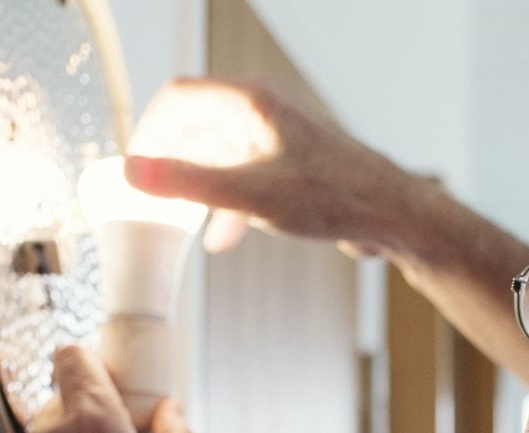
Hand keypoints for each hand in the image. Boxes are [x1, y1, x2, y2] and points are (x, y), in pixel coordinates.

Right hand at [122, 77, 428, 257]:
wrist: (393, 215)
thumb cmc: (333, 197)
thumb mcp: (250, 195)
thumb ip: (189, 184)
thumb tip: (134, 173)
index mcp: (252, 101)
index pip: (179, 98)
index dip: (149, 132)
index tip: (134, 169)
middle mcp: (265, 109)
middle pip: (197, 125)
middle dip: (172, 163)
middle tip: (150, 197)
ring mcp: (280, 134)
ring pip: (221, 153)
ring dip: (199, 187)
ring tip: (180, 221)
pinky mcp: (294, 162)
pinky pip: (246, 173)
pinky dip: (228, 201)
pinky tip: (221, 237)